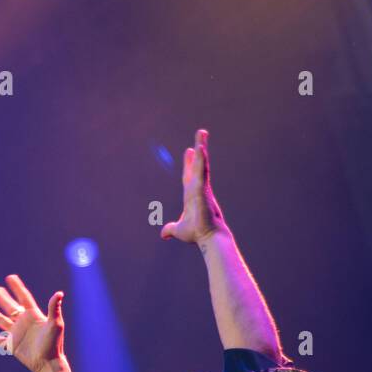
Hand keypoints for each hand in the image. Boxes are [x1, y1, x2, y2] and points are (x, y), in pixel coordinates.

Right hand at [0, 274, 63, 371]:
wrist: (49, 363)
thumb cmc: (54, 344)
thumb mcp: (55, 324)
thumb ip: (54, 309)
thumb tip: (59, 293)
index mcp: (34, 316)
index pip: (24, 298)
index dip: (17, 288)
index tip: (10, 277)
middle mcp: (24, 323)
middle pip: (11, 307)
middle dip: (2, 298)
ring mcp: (17, 334)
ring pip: (2, 321)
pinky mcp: (12, 345)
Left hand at [160, 128, 226, 244]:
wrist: (208, 238)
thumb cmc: (197, 234)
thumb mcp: (179, 230)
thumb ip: (171, 229)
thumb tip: (163, 235)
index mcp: (192, 195)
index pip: (190, 175)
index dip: (189, 163)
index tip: (189, 151)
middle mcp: (198, 188)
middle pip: (197, 164)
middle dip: (199, 149)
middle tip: (201, 133)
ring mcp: (201, 187)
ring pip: (201, 164)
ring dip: (201, 147)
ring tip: (201, 132)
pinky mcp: (203, 189)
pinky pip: (202, 171)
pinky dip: (201, 159)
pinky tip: (200, 148)